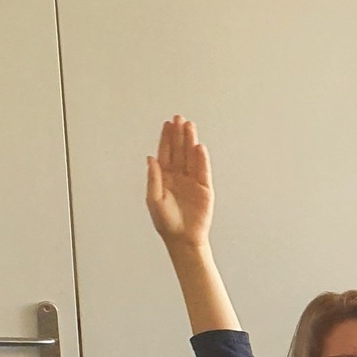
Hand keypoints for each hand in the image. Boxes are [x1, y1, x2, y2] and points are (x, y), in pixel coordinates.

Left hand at [146, 116, 213, 248]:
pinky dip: (202, 159)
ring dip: (190, 141)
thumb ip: (153, 178)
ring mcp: (192, 182)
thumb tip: (151, 158)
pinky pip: (203, 171)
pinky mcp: (204, 189)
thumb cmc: (166, 223)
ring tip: (190, 126)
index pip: (166, 153)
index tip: (167, 124)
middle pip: (179, 151)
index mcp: (164, 177)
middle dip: (179, 134)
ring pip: (191, 157)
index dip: (166, 138)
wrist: (183, 239)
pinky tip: (199, 147)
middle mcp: (179, 176)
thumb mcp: (153, 199)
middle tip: (179, 118)